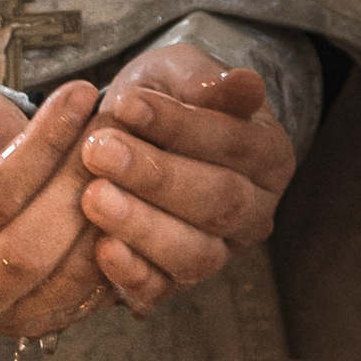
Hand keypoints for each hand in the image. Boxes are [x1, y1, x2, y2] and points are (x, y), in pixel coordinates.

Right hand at [0, 76, 117, 334]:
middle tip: (114, 126)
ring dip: (108, 209)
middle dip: (77, 181)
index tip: (78, 94)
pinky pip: (97, 291)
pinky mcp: (49, 318)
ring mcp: (5, 316)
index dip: (39, 151)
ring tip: (129, 149)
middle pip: (28, 249)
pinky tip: (135, 190)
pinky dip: (122, 244)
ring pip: (69, 271)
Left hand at [79, 43, 295, 314]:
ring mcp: (220, 253)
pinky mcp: (176, 282)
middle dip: (156, 177)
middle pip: (219, 202)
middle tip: (99, 151)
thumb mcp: (180, 72)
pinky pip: (161, 289)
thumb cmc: (163, 98)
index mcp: (268, 155)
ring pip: (195, 254)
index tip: (127, 104)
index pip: (235, 143)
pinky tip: (99, 249)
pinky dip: (131, 274)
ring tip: (91, 196)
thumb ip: (205, 80)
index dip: (180, 126)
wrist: (132, 135)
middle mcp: (254, 211)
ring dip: (141, 227)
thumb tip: (245, 84)